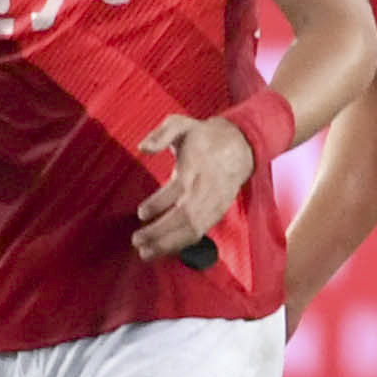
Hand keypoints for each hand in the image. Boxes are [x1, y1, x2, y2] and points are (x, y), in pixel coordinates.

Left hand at [127, 112, 256, 260]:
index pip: (178, 190)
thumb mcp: (181, 124)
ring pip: (193, 229)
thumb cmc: (203, 136)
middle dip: (160, 232)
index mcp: (197, 168)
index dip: (159, 204)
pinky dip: (182, 243)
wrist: (240, 146)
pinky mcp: (217, 212)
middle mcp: (206, 189)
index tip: (141, 213)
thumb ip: (161, 134)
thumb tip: (142, 148)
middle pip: (185, 216)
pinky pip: (200, 232)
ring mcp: (214, 203)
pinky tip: (164, 249)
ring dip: (169, 244)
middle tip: (136, 240)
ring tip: (146, 252)